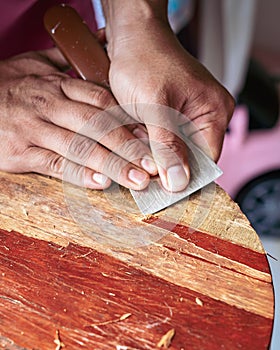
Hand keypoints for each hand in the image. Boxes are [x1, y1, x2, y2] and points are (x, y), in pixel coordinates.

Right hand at [0, 48, 156, 189]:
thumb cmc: (8, 84)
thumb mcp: (35, 62)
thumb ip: (68, 57)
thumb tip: (102, 38)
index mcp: (55, 85)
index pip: (100, 101)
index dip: (128, 119)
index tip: (150, 136)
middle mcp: (48, 106)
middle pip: (96, 126)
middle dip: (127, 146)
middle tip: (151, 164)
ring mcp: (34, 130)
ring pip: (79, 148)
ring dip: (111, 165)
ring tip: (136, 179)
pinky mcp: (19, 153)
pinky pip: (54, 165)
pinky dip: (79, 175)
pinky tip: (101, 183)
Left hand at [101, 0, 234, 191]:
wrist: (131, 37)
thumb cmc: (144, 59)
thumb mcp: (154, 105)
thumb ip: (167, 145)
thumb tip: (178, 182)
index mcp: (214, 112)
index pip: (206, 160)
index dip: (184, 177)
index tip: (161, 190)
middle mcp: (206, 116)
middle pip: (190, 157)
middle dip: (165, 165)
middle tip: (141, 169)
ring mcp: (189, 116)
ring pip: (174, 150)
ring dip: (154, 153)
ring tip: (135, 146)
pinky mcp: (172, 115)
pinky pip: (164, 139)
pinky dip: (148, 143)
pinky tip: (135, 138)